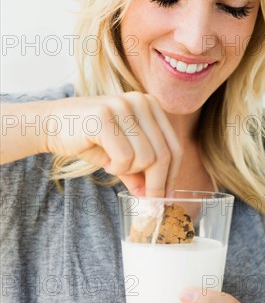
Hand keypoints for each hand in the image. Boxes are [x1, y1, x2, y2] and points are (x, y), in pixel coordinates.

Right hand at [40, 92, 181, 196]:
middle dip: (157, 184)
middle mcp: (141, 101)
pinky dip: (116, 168)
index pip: (175, 146)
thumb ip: (140, 172)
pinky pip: (125, 157)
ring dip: (130, 172)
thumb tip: (157, 197)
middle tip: (147, 201)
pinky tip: (105, 161)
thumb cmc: (88, 138)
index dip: (173, 175)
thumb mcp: (120, 155)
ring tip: (113, 165)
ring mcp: (123, 106)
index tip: (166, 197)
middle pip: (164, 154)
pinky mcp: (105, 116)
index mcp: (151, 105)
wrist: (51, 124)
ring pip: (146, 158)